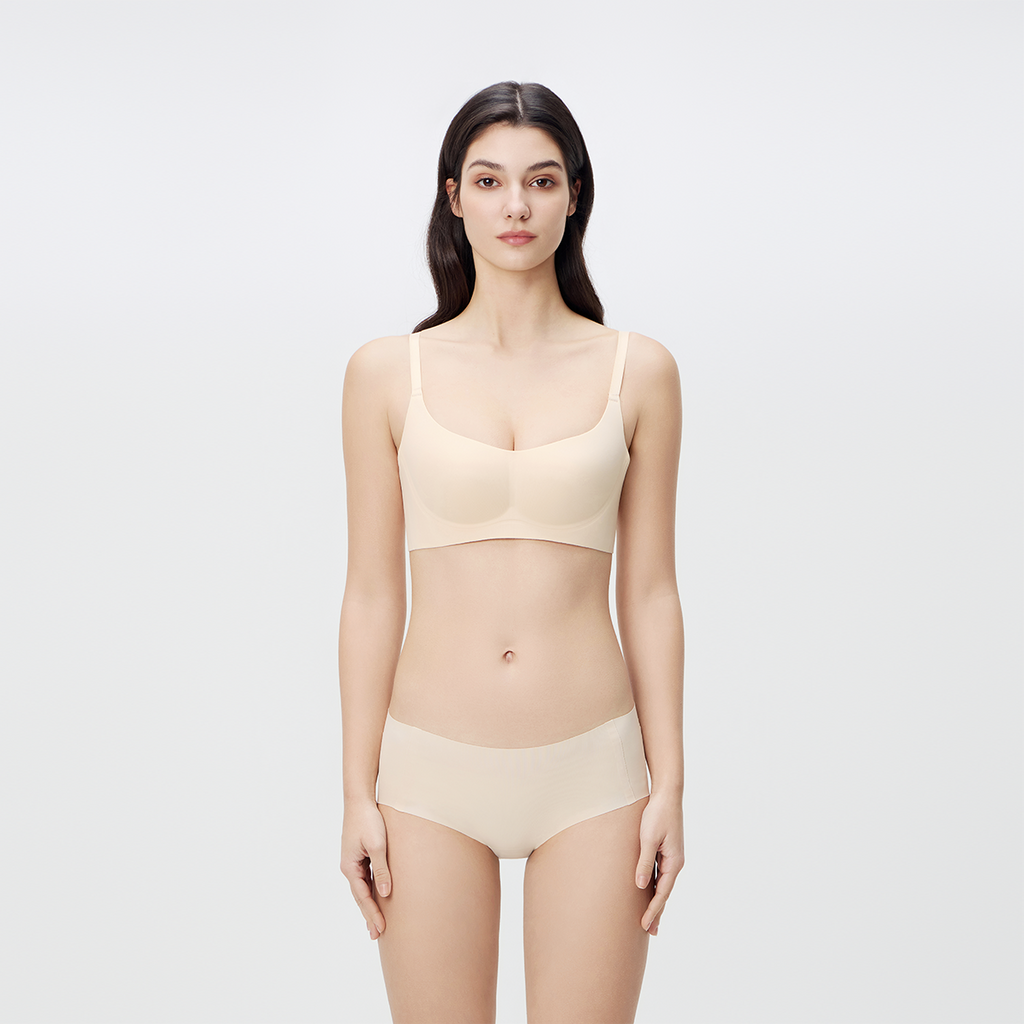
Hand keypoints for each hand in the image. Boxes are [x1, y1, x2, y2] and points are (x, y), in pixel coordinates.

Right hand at [340, 800, 391, 940]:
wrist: (359, 799)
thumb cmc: (368, 820)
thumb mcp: (377, 845)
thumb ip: (381, 870)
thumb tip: (385, 894)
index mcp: (350, 867)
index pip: (362, 897)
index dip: (372, 914)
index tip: (381, 930)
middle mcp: (349, 866)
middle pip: (360, 896)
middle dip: (368, 915)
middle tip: (377, 935)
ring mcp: (353, 861)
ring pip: (362, 888)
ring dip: (369, 904)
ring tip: (376, 922)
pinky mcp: (359, 854)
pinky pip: (365, 877)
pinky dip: (370, 890)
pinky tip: (376, 896)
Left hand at [635, 791, 683, 935]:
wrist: (667, 794)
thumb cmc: (657, 814)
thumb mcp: (648, 838)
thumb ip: (644, 862)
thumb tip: (641, 887)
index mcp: (674, 862)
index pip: (662, 893)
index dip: (653, 910)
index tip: (645, 926)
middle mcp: (675, 862)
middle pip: (665, 892)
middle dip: (658, 912)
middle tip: (650, 932)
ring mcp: (672, 856)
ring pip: (663, 884)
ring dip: (656, 901)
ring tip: (650, 919)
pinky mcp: (666, 850)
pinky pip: (660, 874)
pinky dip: (655, 886)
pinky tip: (649, 892)